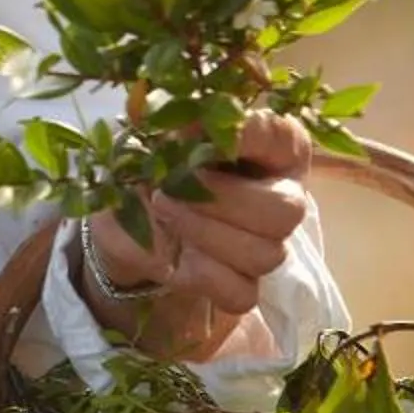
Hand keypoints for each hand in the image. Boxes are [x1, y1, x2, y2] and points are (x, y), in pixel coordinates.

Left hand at [84, 109, 313, 361]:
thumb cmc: (160, 163)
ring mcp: (268, 245)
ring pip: (265, 254)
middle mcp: (284, 197)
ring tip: (164, 212)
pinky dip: (202, 274)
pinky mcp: (244, 287)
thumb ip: (180, 125)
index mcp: (275, 148)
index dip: (248, 135)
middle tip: (172, 190)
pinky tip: (177, 255)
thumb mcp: (159, 135)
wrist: (127, 214)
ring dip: (203, 233)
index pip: (284, 138)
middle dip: (222, 200)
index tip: (201, 132)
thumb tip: (188, 119)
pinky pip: (241, 293)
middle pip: (287, 211)